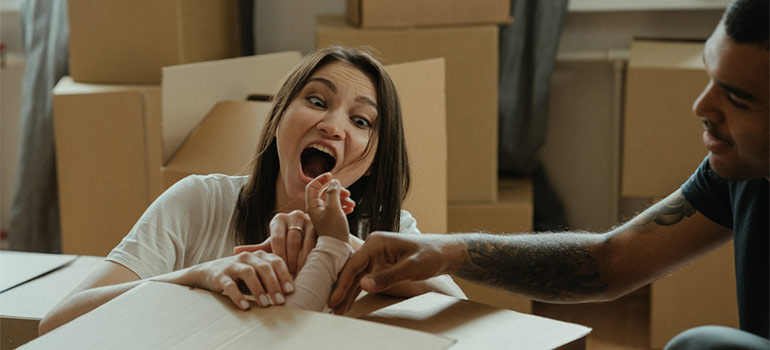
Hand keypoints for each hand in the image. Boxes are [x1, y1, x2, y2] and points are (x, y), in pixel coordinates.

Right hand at [186, 250, 293, 309]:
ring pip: (249, 273)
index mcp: (259, 256)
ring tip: (265, 305)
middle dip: (274, 285)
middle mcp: (247, 257)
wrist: (208, 273)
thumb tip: (292, 293)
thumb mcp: (257, 275)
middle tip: (280, 301)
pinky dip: (238, 296)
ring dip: (259, 290)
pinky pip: (230, 285)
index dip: (284, 275)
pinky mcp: (220, 276)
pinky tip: (245, 306)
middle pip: (264, 267)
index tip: (291, 291)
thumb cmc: (240, 276)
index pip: (276, 261)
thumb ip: (272, 279)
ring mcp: (233, 265)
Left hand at [234, 210, 315, 274]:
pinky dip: (311, 256)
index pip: (277, 238)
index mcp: (278, 220)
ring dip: (301, 259)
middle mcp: (293, 216)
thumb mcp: (271, 246)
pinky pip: (315, 242)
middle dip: (290, 260)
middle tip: (289, 276)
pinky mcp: (319, 225)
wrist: (307, 237)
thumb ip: (256, 249)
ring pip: (304, 241)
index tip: (278, 272)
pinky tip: (308, 267)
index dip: (278, 256)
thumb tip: (235, 251)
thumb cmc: (286, 244)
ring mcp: (308, 219)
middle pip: (291, 240)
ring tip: (298, 274)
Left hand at [305, 173, 350, 241]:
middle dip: (337, 190)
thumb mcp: (334, 208)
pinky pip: (337, 208)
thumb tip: (333, 182)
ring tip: (351, 203)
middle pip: (325, 192)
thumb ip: (333, 192)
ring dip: (343, 198)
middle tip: (347, 194)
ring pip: (333, 200)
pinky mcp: (332, 221)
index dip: (321, 179)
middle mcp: (317, 210)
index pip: (312, 186)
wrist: (338, 250)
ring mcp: (324, 216)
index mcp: (312, 206)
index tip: (331, 176)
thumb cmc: (334, 230)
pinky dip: (344, 206)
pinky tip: (351, 209)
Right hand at [327, 231, 465, 313]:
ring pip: (356, 277)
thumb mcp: (410, 267)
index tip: (334, 300)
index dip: (342, 284)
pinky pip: (365, 279)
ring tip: (336, 311)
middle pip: (351, 272)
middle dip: (340, 291)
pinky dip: (357, 292)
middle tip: (330, 309)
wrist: (445, 252)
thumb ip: (387, 277)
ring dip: (346, 294)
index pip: (353, 265)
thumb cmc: (430, 255)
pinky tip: (348, 303)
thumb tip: (363, 285)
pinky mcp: (380, 264)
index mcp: (376, 242)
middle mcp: (373, 247)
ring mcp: (375, 256)